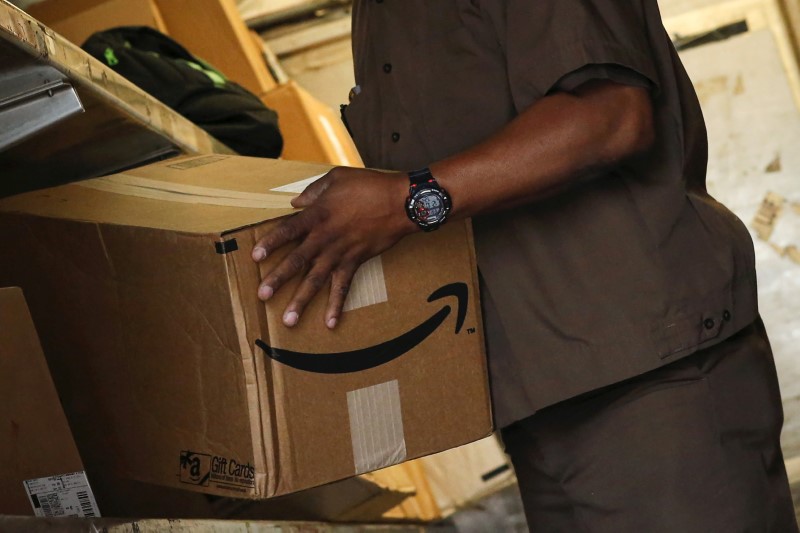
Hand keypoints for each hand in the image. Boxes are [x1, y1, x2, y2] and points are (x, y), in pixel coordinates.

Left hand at [252, 166, 416, 328]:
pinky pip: (344, 286)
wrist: (402, 202)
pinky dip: (337, 305)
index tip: (255, 257)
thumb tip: (296, 202)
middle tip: (262, 295)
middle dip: (278, 279)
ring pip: (316, 280)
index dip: (270, 243)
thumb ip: (314, 191)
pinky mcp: (355, 262)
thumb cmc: (370, 186)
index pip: (287, 230)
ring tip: (288, 320)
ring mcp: (340, 252)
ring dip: (301, 300)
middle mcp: (325, 237)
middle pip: (297, 260)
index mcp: (318, 214)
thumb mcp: (337, 178)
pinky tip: (330, 323)